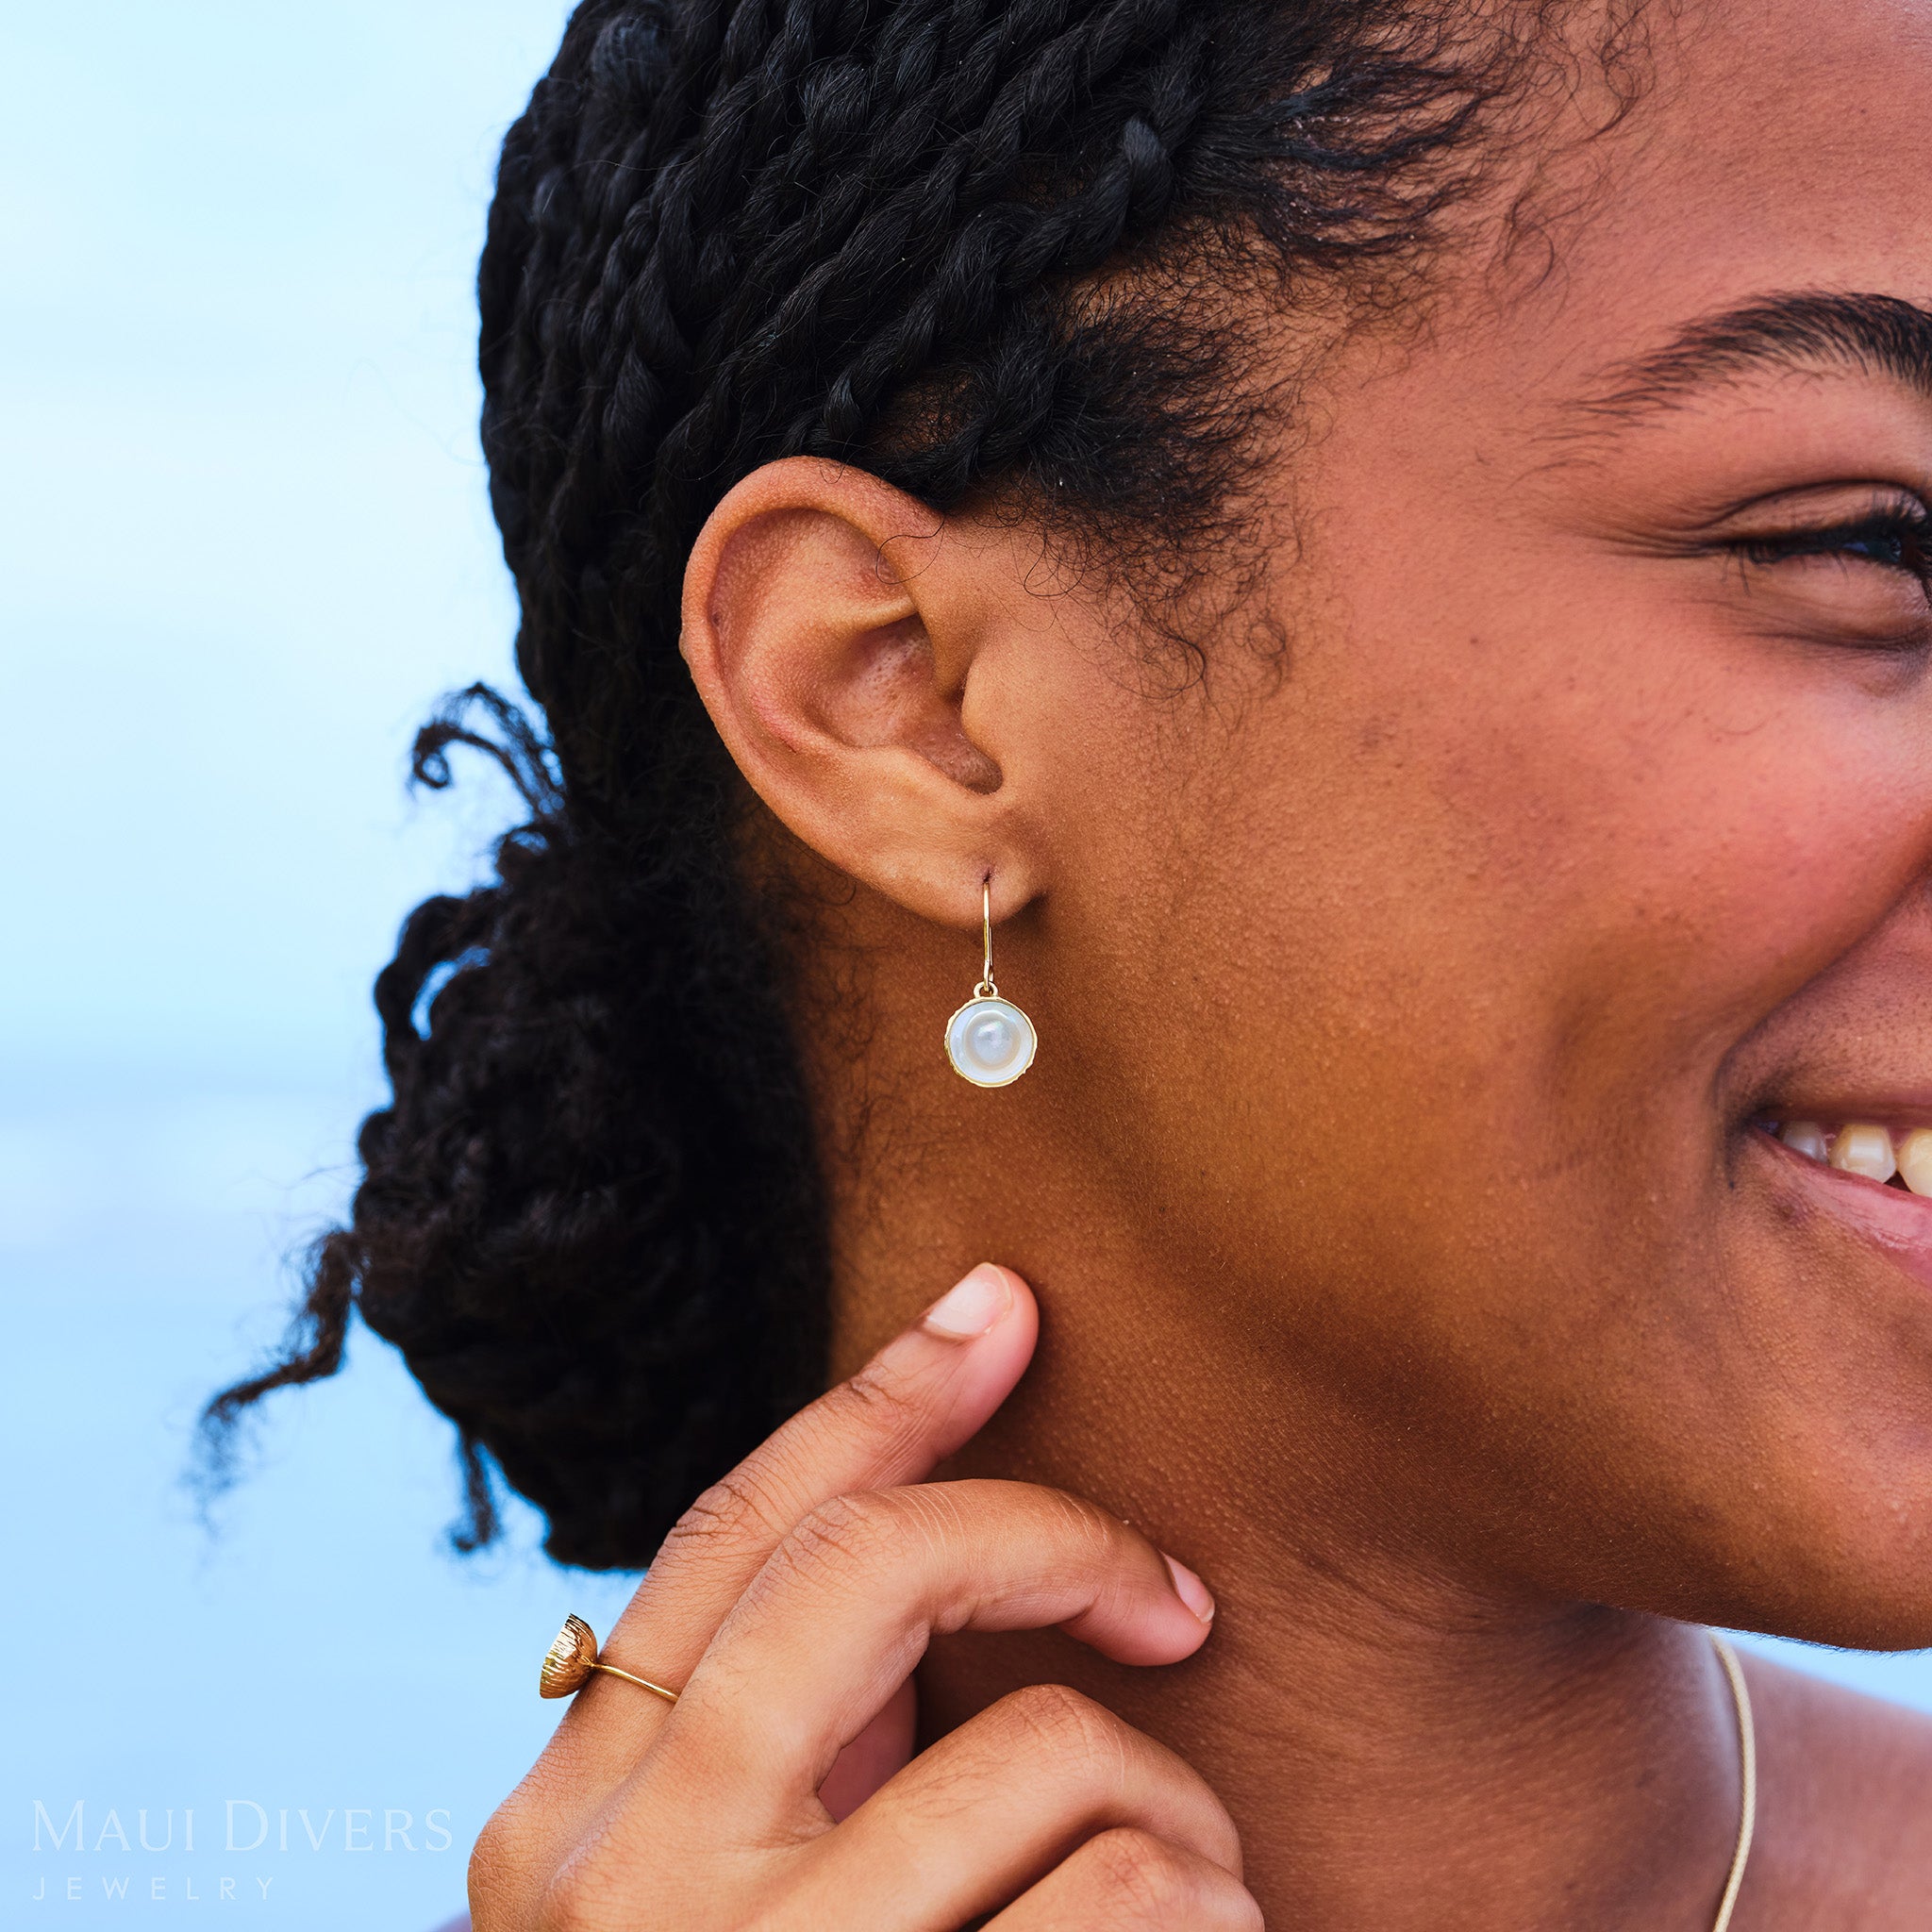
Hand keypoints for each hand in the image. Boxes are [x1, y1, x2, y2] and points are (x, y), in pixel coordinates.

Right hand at [470, 1264, 1256, 1928]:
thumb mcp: (720, 1906)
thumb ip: (778, 1758)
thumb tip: (920, 1522)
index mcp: (574, 1830)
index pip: (740, 1534)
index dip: (884, 1397)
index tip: (1000, 1301)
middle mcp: (634, 1891)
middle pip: (873, 1575)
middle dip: (1054, 1534)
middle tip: (1167, 1591)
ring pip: (1049, 1754)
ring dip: (1171, 1816)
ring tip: (1179, 1901)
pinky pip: (1136, 1906)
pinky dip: (1209, 1918)